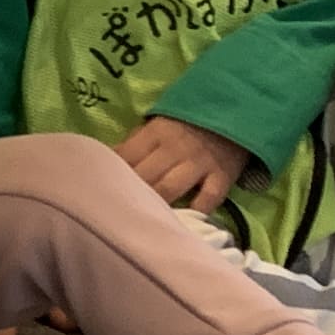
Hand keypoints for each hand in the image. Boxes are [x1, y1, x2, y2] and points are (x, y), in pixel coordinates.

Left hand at [114, 114, 250, 214]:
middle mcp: (175, 149)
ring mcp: (199, 164)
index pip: (125, 156)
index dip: (109, 174)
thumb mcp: (159, 124)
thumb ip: (136, 143)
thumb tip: (107, 160)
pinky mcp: (222, 176)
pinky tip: (181, 224)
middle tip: (114, 214)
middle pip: (144, 176)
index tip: (96, 191)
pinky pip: (207, 199)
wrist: (237, 111)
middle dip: (127, 194)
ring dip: (153, 205)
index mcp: (155, 133)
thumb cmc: (190, 122)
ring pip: (168, 189)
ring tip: (140, 222)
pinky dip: (195, 212)